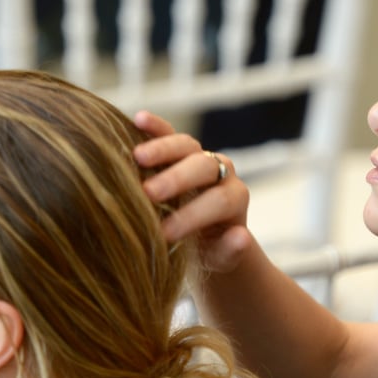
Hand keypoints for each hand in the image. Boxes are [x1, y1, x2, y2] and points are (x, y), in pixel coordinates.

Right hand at [133, 111, 251, 271]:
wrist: (203, 236)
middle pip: (204, 166)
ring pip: (186, 144)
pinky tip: (138, 118)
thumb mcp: (220, 259)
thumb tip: (240, 236)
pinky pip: (168, 132)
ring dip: (162, 149)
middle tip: (149, 194)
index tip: (166, 233)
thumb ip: (230, 251)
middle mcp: (220, 172)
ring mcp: (199, 156)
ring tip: (137, 158)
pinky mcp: (177, 150)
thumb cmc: (208, 251)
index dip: (194, 215)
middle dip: (177, 179)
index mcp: (234, 198)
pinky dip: (155, 125)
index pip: (219, 200)